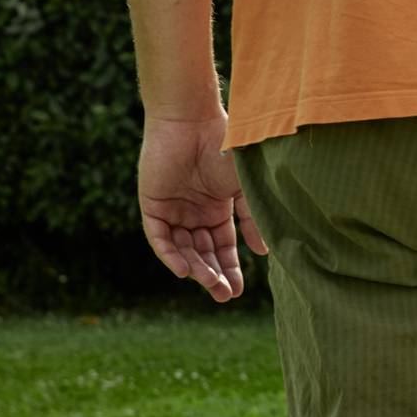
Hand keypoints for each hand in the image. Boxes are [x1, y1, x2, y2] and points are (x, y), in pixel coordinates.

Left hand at [137, 112, 267, 301]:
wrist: (194, 120)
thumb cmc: (226, 147)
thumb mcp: (245, 188)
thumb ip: (252, 219)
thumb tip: (263, 252)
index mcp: (217, 207)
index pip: (223, 246)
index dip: (230, 268)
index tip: (238, 291)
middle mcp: (194, 212)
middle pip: (203, 252)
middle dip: (214, 275)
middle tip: (223, 296)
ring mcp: (173, 209)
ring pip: (183, 249)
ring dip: (196, 269)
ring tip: (210, 285)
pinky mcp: (153, 205)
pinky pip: (160, 238)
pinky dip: (171, 255)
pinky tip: (184, 271)